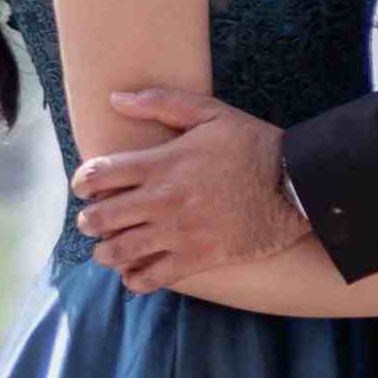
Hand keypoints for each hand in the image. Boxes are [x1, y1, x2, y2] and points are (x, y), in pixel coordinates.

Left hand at [72, 87, 296, 287]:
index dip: (82, 181)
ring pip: (119, 251)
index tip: (86, 185)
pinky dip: (134, 279)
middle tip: (94, 219)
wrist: (295, 185)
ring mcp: (178, 233)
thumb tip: (115, 99)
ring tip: (109, 247)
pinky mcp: (197, 258)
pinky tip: (134, 271)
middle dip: (89, 219)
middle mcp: (163, 201)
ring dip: (105, 251)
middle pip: (100, 217)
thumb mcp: (210, 112)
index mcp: (161, 164)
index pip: (98, 175)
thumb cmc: (252, 145)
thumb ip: (161, 102)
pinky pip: (151, 278)